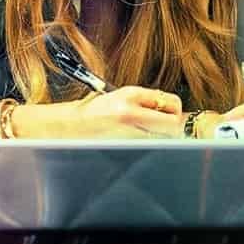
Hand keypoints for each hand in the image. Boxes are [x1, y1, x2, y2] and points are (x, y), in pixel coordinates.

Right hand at [21, 86, 183, 138]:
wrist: (69, 126)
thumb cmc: (93, 111)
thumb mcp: (118, 96)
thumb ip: (145, 101)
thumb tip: (172, 111)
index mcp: (130, 95)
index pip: (172, 102)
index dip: (174, 109)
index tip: (168, 112)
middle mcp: (131, 113)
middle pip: (174, 125)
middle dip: (174, 127)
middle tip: (163, 127)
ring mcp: (129, 133)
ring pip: (165, 140)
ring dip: (162, 138)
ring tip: (145, 134)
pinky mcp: (126, 148)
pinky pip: (150, 148)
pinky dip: (150, 147)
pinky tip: (135, 142)